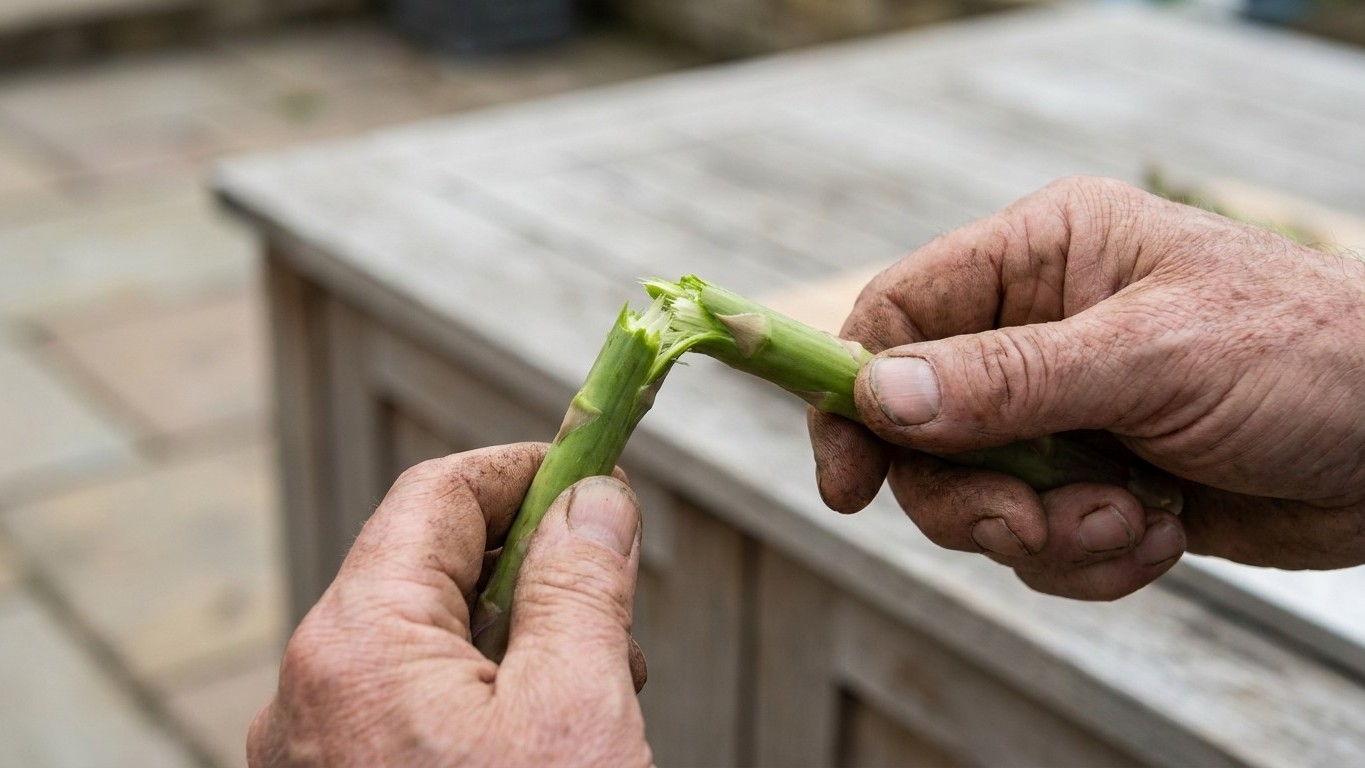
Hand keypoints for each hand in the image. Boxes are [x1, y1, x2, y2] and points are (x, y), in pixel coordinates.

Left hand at [247, 444, 651, 766]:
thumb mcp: (575, 711)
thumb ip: (582, 588)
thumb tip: (594, 499)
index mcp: (355, 648)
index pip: (436, 495)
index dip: (525, 471)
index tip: (598, 475)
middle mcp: (308, 693)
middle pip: (428, 570)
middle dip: (530, 567)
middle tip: (610, 599)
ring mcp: (313, 751)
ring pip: (421, 646)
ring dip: (512, 642)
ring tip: (588, 692)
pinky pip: (404, 708)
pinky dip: (476, 700)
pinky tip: (536, 737)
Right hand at [810, 175, 1364, 599]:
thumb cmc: (1307, 358)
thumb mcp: (1153, 359)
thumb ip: (1009, 380)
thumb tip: (878, 395)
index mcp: (1043, 257)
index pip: (898, 315)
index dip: (855, 395)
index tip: (849, 480)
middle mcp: (1038, 330)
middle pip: (922, 428)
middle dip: (969, 494)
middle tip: (1023, 524)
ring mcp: (1064, 411)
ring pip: (975, 494)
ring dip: (1044, 532)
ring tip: (1130, 523)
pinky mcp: (1093, 480)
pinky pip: (1038, 538)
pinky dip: (1090, 556)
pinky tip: (1161, 533)